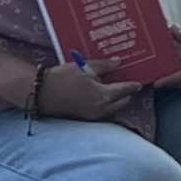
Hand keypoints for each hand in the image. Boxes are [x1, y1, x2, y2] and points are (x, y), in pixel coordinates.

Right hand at [33, 65, 147, 124]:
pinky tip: (103, 97)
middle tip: (129, 84)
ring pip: (113, 109)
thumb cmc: (62, 77)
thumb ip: (104, 65)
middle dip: (127, 94)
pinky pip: (103, 113)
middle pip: (122, 102)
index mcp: (104, 96)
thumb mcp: (84, 67)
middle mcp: (101, 109)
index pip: (126, 91)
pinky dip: (107, 106)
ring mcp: (93, 116)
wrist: (40, 93)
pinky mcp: (85, 118)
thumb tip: (119, 62)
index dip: (133, 85)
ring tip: (117, 90)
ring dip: (117, 101)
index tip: (140, 82)